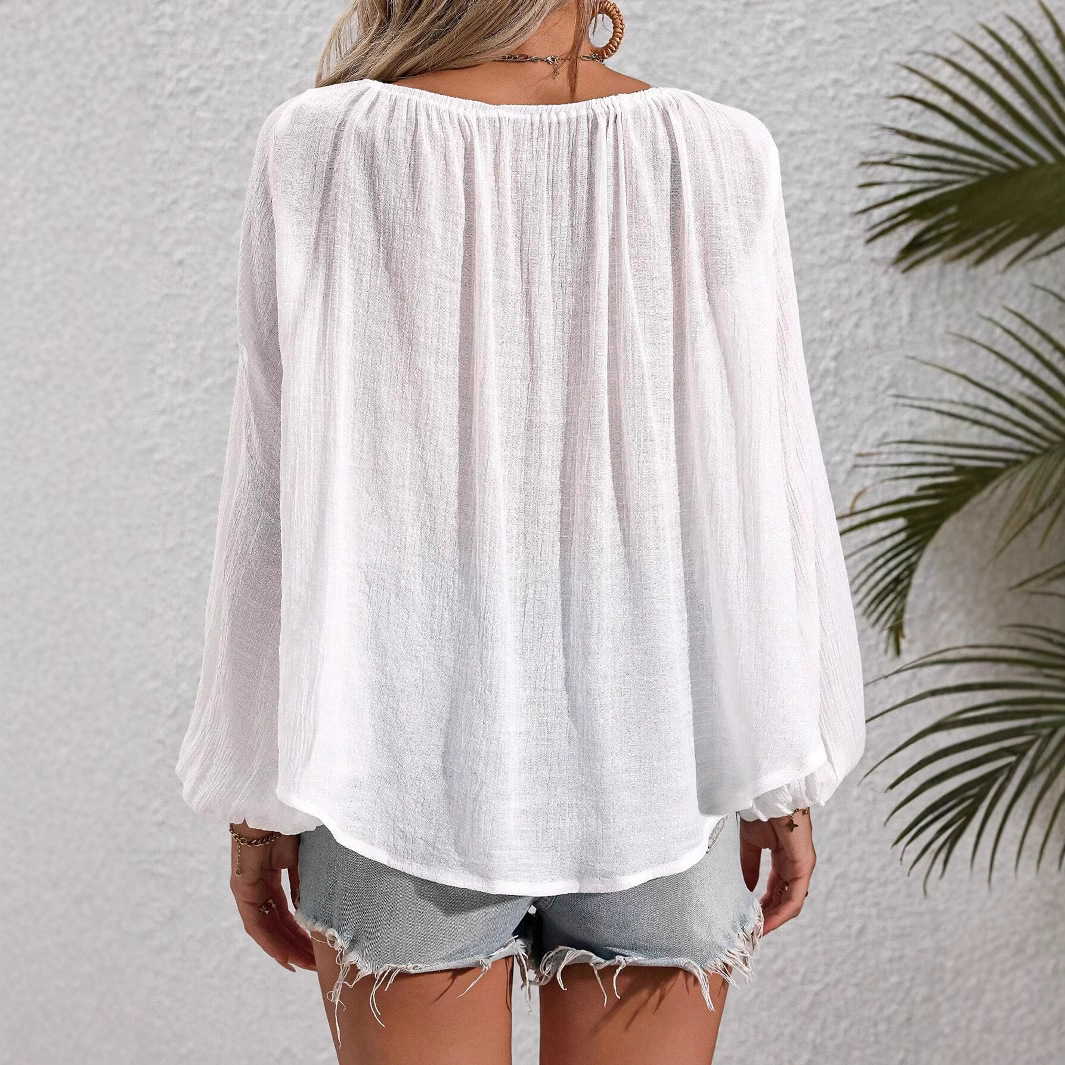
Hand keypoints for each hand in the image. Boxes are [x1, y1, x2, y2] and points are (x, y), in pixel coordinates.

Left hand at [229, 822, 316, 971]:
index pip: (287, 911)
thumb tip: (316, 909)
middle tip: (315, 963)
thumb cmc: (290, 821)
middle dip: (296, 945)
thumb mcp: (305, 857)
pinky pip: (254, 923)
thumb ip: (307, 882)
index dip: (301, 932)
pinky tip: (284, 957)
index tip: (316, 948)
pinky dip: (269, 942)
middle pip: (277, 923)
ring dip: (285, 948)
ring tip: (304, 966)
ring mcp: (248, 888)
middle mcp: (258, 885)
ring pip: (266, 928)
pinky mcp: (241, 888)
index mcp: (273, 874)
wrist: (273, 803)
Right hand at [738, 808, 813, 934]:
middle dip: (768, 915)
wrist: (769, 795)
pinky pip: (794, 898)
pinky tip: (767, 922)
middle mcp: (796, 865)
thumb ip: (749, 866)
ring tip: (758, 931)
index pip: (776, 889)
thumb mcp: (750, 845)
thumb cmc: (760, 812)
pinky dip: (781, 913)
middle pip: (784, 899)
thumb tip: (744, 888)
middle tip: (751, 929)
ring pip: (790, 903)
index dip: (763, 905)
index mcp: (784, 858)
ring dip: (774, 918)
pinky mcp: (804, 867)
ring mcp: (802, 867)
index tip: (749, 918)